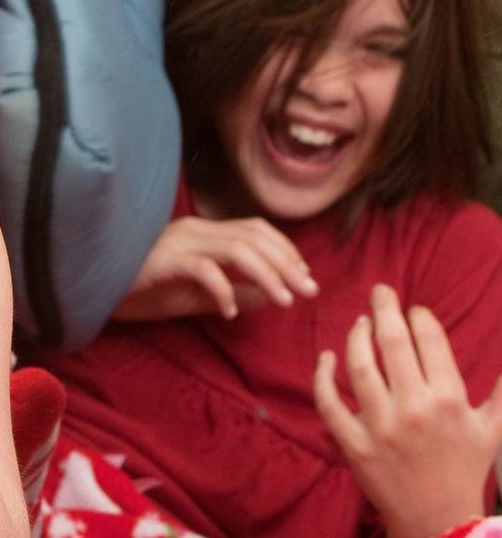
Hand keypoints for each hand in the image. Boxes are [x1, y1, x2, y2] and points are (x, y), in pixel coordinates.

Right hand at [112, 214, 317, 321]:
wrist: (95, 292)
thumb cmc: (142, 291)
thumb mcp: (196, 296)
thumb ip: (233, 292)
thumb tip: (273, 297)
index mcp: (202, 233)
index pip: (255, 230)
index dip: (286, 250)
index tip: (305, 278)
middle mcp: (194, 230)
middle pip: (253, 237)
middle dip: (287, 264)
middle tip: (309, 291)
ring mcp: (178, 242)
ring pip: (237, 249)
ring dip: (268, 275)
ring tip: (284, 300)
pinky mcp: (163, 261)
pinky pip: (204, 270)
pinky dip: (224, 290)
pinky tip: (229, 312)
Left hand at [315, 284, 501, 537]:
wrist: (438, 519)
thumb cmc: (465, 468)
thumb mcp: (491, 428)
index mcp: (450, 400)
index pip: (430, 341)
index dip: (418, 317)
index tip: (413, 309)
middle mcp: (415, 409)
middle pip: (392, 344)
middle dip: (385, 309)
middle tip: (380, 291)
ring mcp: (381, 427)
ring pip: (359, 366)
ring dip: (356, 337)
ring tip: (360, 321)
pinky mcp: (353, 444)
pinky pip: (329, 402)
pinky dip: (322, 376)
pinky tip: (325, 356)